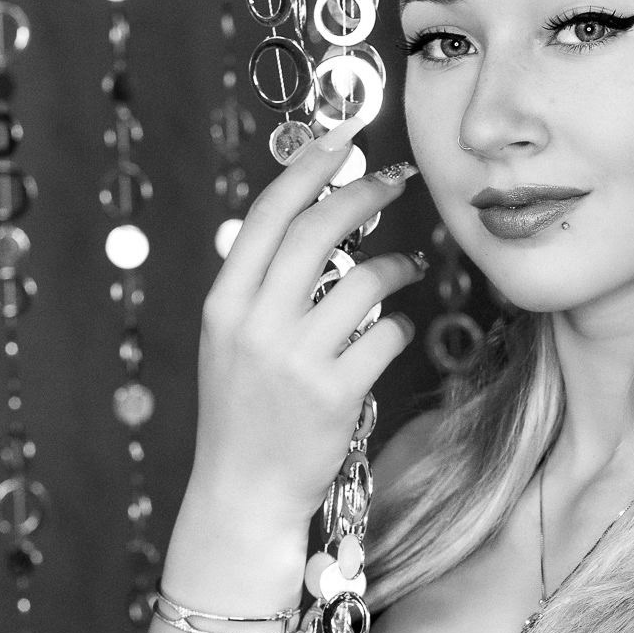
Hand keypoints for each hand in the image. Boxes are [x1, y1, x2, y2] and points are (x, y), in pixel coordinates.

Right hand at [190, 121, 426, 527]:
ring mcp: (296, 360)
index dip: (310, 169)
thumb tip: (309, 225)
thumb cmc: (245, 413)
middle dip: (365, 196)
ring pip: (363, 282)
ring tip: (409, 268)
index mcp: (224, 303)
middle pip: (318, 233)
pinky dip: (399, 327)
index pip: (269, 215)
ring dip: (397, 266)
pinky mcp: (335, 395)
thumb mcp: (231, 343)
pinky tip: (396, 332)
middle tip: (397, 182)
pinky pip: (386, 336)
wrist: (243, 492)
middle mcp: (255, 324)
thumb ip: (260, 288)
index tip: (344, 141)